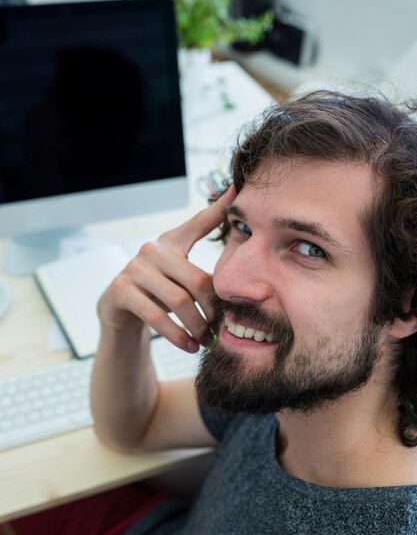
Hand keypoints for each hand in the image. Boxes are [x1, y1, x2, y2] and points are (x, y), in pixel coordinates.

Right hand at [97, 188, 234, 351]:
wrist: (120, 312)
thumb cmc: (159, 291)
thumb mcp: (182, 275)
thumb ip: (208, 271)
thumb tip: (243, 261)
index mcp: (171, 241)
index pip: (201, 222)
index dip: (220, 206)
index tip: (241, 188)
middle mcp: (152, 249)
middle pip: (197, 280)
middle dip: (213, 309)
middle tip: (223, 329)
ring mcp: (134, 268)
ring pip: (178, 301)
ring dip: (197, 327)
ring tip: (207, 341)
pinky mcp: (120, 290)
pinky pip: (156, 316)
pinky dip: (177, 336)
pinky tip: (189, 346)